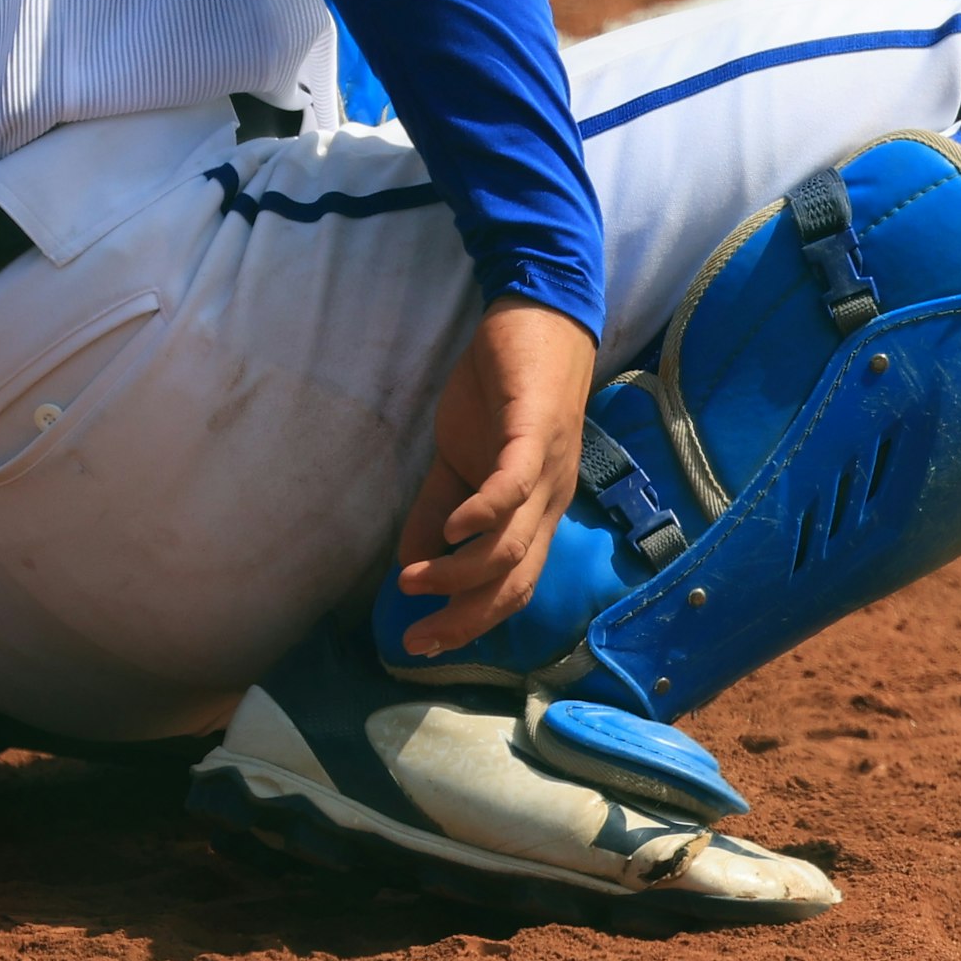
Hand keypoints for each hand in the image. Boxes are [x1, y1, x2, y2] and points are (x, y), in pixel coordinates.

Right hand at [393, 299, 596, 654]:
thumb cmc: (502, 389)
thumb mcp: (459, 457)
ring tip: (413, 581)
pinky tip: (450, 531)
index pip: (513, 587)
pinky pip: (514, 485)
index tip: (424, 645)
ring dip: (459, 574)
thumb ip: (434, 509)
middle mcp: (550, 502)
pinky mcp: (533, 431)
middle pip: (515, 583)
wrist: (537, 315)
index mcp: (535, 511)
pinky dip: (483, 513)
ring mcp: (547, 469)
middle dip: (465, 621)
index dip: (471, 623)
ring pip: (512, 546)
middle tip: (417, 640)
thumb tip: (410, 560)